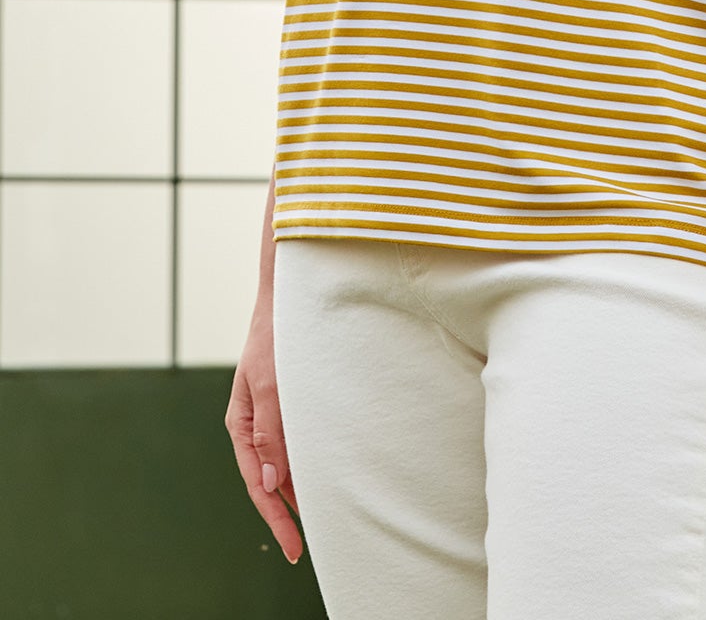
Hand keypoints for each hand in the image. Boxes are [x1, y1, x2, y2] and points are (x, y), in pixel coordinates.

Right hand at [225, 300, 303, 565]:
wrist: (286, 302)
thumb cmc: (274, 338)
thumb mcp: (271, 384)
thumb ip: (270, 432)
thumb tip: (272, 481)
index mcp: (241, 425)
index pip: (258, 483)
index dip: (275, 517)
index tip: (292, 546)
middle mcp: (253, 426)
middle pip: (268, 481)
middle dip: (284, 514)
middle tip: (304, 546)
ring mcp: (270, 417)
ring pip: (282, 465)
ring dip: (297, 491)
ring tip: (319, 520)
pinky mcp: (287, 407)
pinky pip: (294, 445)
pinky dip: (305, 466)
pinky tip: (321, 478)